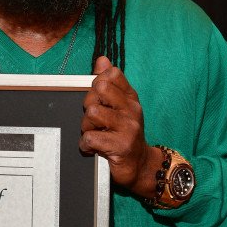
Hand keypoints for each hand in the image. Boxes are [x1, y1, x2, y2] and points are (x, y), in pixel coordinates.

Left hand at [80, 56, 160, 197]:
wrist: (140, 166)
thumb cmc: (125, 135)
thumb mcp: (121, 107)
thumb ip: (110, 83)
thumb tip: (102, 60)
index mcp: (130, 98)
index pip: (112, 74)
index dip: (98, 83)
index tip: (99, 99)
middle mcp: (131, 110)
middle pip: (99, 89)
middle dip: (88, 104)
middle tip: (94, 119)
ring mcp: (128, 128)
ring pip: (92, 112)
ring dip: (86, 126)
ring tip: (94, 134)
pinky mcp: (120, 146)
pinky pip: (90, 137)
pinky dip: (85, 144)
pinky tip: (92, 148)